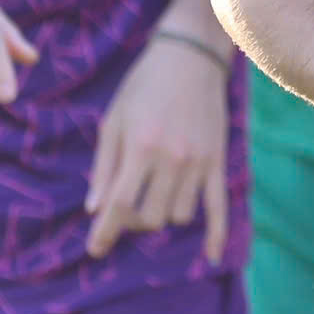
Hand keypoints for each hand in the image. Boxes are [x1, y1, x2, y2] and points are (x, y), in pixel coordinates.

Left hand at [87, 25, 231, 260]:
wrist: (192, 56)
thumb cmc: (144, 85)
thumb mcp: (113, 120)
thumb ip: (105, 166)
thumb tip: (94, 208)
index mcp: (141, 147)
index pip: (120, 205)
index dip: (105, 232)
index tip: (94, 249)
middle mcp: (172, 159)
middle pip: (150, 216)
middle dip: (132, 221)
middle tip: (124, 211)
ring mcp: (199, 163)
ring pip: (179, 215)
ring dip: (162, 216)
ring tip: (152, 202)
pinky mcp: (217, 161)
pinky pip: (218, 206)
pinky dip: (215, 235)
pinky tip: (209, 257)